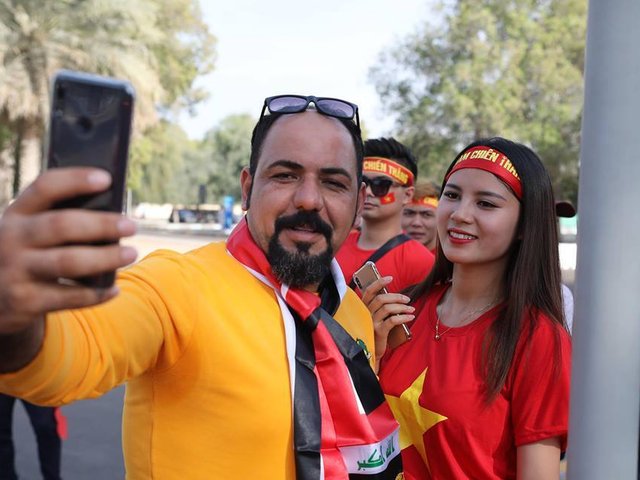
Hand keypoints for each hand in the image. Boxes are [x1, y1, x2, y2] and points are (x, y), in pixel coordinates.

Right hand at [0, 167, 137, 335]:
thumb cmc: (23, 257)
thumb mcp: (26, 233)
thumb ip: (56, 222)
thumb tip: (113, 218)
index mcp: (16, 214)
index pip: (45, 187)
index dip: (76, 180)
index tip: (106, 178)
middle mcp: (10, 239)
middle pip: (62, 225)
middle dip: (101, 224)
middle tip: (131, 225)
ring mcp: (16, 270)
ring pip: (69, 261)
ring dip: (105, 257)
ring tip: (131, 253)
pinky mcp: (24, 301)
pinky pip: (69, 297)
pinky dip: (96, 294)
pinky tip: (113, 289)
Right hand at [361, 276, 413, 370]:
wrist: (372, 351)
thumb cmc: (375, 332)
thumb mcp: (375, 318)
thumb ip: (380, 307)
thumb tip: (395, 297)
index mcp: (364, 307)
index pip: (369, 291)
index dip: (379, 283)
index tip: (390, 277)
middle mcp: (365, 313)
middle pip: (381, 298)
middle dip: (397, 297)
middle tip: (408, 299)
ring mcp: (371, 322)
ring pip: (387, 308)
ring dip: (402, 307)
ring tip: (411, 309)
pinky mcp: (378, 331)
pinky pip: (392, 320)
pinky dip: (403, 317)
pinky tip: (410, 317)